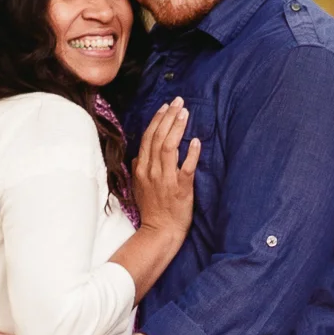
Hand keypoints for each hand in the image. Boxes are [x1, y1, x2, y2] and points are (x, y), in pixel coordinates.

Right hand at [132, 98, 201, 236]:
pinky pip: (186, 168)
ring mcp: (166, 180)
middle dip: (168, 117)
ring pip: (169, 147)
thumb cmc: (152, 210)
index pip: (148, 138)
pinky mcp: (181, 189)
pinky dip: (191, 153)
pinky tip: (196, 140)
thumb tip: (137, 157)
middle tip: (178, 102)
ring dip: (177, 128)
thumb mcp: (139, 188)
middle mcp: (152, 171)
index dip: (157, 120)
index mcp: (141, 169)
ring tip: (185, 112)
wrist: (160, 231)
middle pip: (158, 138)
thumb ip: (138, 170)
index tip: (165, 106)